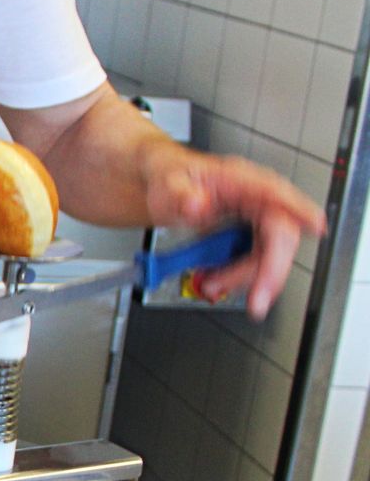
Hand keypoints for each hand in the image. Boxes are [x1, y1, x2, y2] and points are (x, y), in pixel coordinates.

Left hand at [144, 146, 325, 319]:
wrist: (165, 186)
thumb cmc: (170, 178)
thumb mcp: (167, 184)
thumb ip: (180, 195)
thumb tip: (197, 205)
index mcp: (240, 180)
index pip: (277, 194)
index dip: (300, 210)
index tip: (316, 227)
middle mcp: (256, 198)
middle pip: (280, 236)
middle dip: (270, 272)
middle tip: (256, 302)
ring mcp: (256, 218)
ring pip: (268, 255)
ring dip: (244, 279)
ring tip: (211, 284)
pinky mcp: (251, 235)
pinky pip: (256, 261)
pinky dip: (238, 278)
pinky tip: (217, 280)